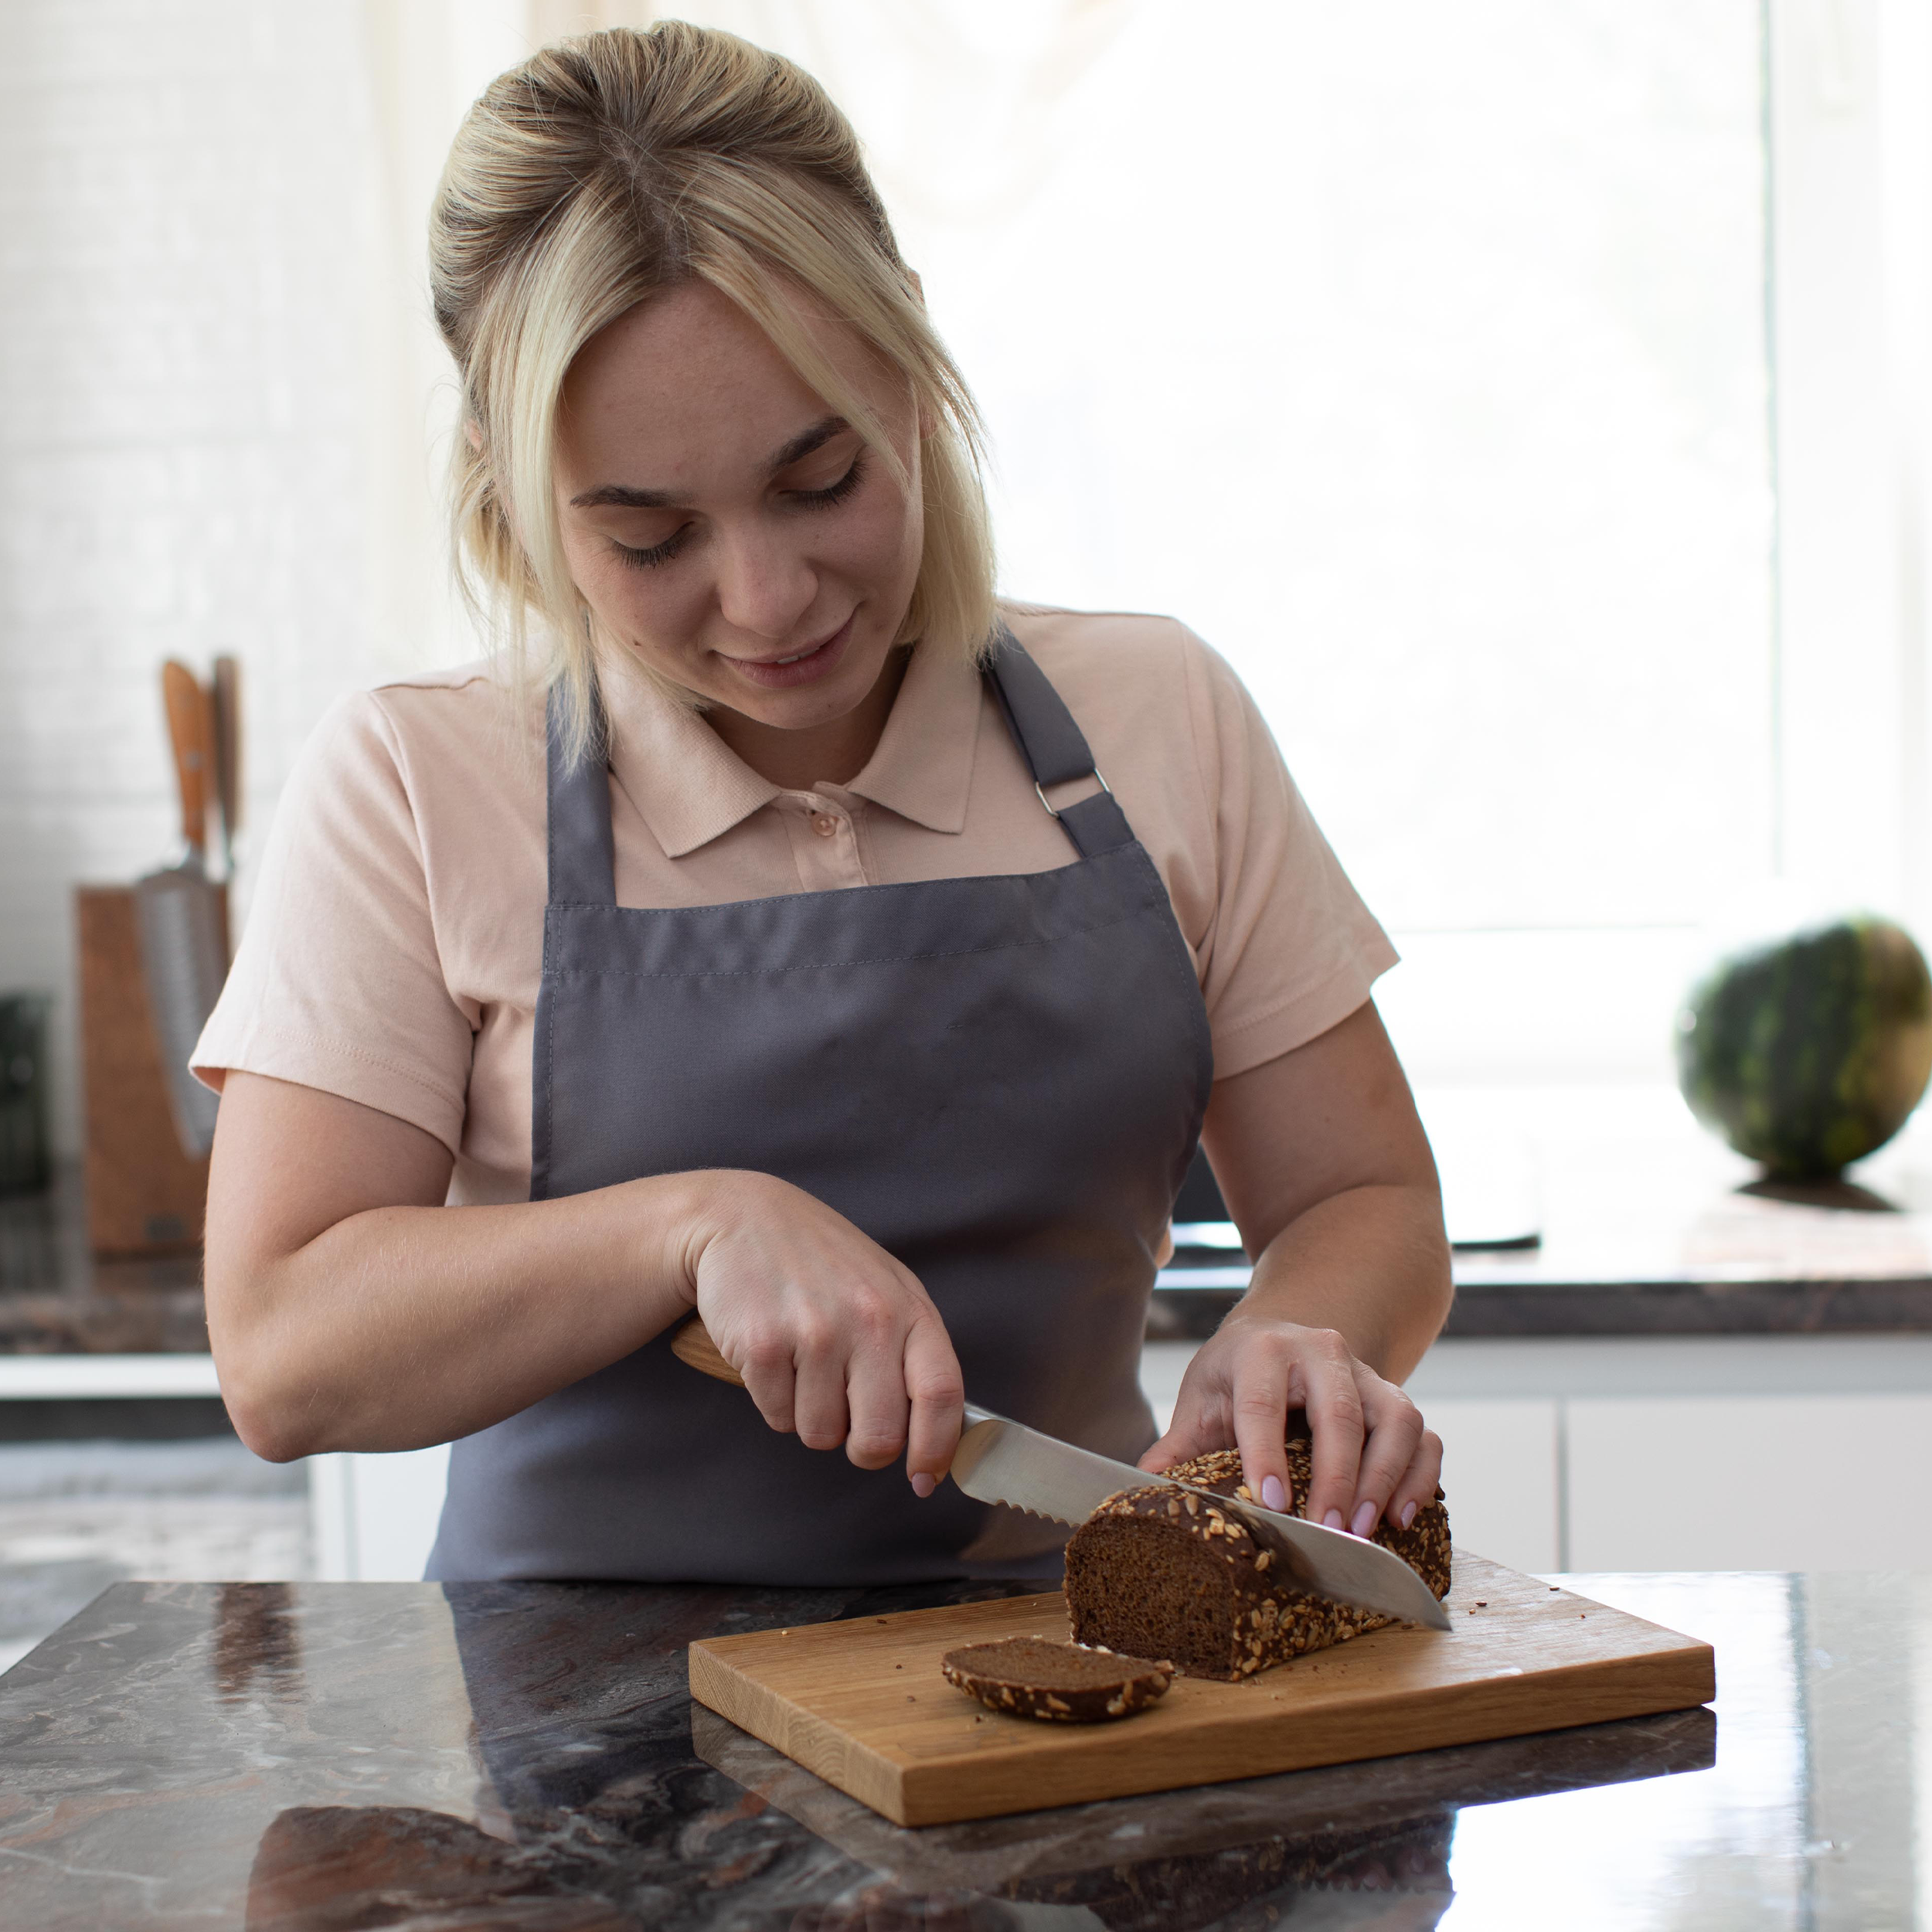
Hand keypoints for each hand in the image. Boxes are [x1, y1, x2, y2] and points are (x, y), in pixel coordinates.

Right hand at [677, 1172, 964, 1493]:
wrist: (743, 1218)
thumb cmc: (823, 1262)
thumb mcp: (886, 1289)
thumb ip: (914, 1354)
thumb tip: (939, 1438)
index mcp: (909, 1309)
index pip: (942, 1395)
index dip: (938, 1448)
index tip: (924, 1477)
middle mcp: (868, 1320)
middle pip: (879, 1437)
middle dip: (863, 1448)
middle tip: (849, 1423)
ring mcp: (814, 1333)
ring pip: (821, 1435)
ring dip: (811, 1417)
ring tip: (804, 1365)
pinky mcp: (763, 1346)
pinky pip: (777, 1418)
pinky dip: (775, 1401)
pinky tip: (775, 1354)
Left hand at [1137, 1316, 1441, 1536]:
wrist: (1278, 1337)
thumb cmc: (1234, 1376)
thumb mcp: (1201, 1400)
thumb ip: (1177, 1446)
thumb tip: (1146, 1486)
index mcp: (1262, 1351)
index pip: (1264, 1403)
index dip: (1266, 1453)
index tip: (1270, 1503)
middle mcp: (1321, 1352)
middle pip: (1340, 1412)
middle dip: (1337, 1476)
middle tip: (1329, 1531)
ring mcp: (1365, 1373)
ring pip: (1395, 1418)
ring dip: (1385, 1477)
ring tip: (1367, 1528)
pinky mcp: (1394, 1396)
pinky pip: (1423, 1432)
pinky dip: (1420, 1473)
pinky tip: (1402, 1515)